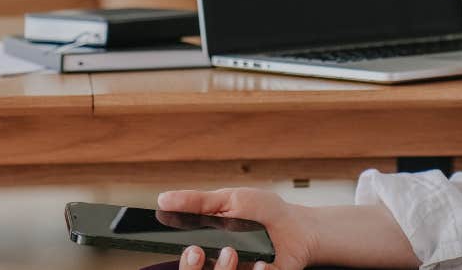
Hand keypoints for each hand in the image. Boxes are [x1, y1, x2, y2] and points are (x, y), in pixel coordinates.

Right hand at [158, 187, 316, 269]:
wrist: (298, 225)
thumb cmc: (262, 211)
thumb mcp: (230, 200)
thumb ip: (197, 202)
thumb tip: (162, 198)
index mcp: (209, 247)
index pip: (188, 262)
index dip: (186, 261)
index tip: (190, 249)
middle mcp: (222, 266)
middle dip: (195, 269)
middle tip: (200, 251)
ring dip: (224, 269)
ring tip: (232, 251)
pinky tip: (261, 263)